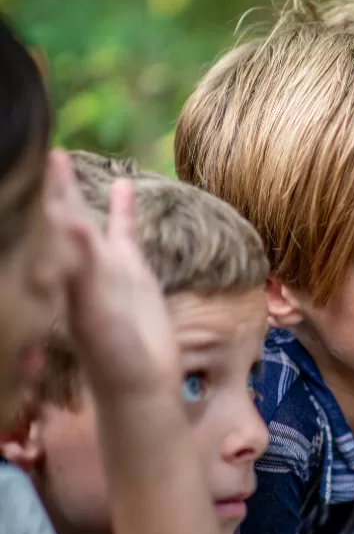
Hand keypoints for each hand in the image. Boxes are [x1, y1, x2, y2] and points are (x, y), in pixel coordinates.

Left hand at [45, 150, 179, 399]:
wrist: (139, 386)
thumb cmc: (116, 360)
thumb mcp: (96, 315)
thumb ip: (85, 273)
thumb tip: (72, 226)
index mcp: (67, 275)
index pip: (49, 225)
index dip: (44, 194)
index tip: (33, 159)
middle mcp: (79, 267)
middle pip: (57, 215)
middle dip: (47, 184)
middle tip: (36, 147)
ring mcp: (104, 268)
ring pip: (84, 218)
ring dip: (72, 189)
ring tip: (59, 157)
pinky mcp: (131, 273)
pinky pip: (124, 233)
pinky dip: (123, 209)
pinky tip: (124, 186)